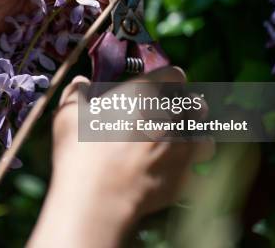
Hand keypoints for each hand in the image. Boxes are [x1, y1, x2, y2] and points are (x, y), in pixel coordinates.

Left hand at [0, 0, 106, 39]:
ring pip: (65, 25)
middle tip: (107, 28)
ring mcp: (37, 13)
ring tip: (92, 46)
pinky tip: (69, 58)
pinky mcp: (26, 32)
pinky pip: (47, 42)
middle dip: (93, 15)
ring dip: (78, 34)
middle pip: (77, 4)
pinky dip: (58, 49)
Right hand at [29, 67, 212, 247]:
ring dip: (196, 139)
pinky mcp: (184, 179)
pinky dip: (189, 173)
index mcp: (145, 95)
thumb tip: (80, 81)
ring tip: (179, 146)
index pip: (174, 75)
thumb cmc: (80, 151)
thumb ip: (77, 92)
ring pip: (206, 139)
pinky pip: (198, 173)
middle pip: (196, 105)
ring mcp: (182, 150)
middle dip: (187, 108)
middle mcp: (171, 118)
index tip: (159, 87)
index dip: (168, 79)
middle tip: (170, 117)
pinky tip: (174, 174)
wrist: (96, 199)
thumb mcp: (68, 114)